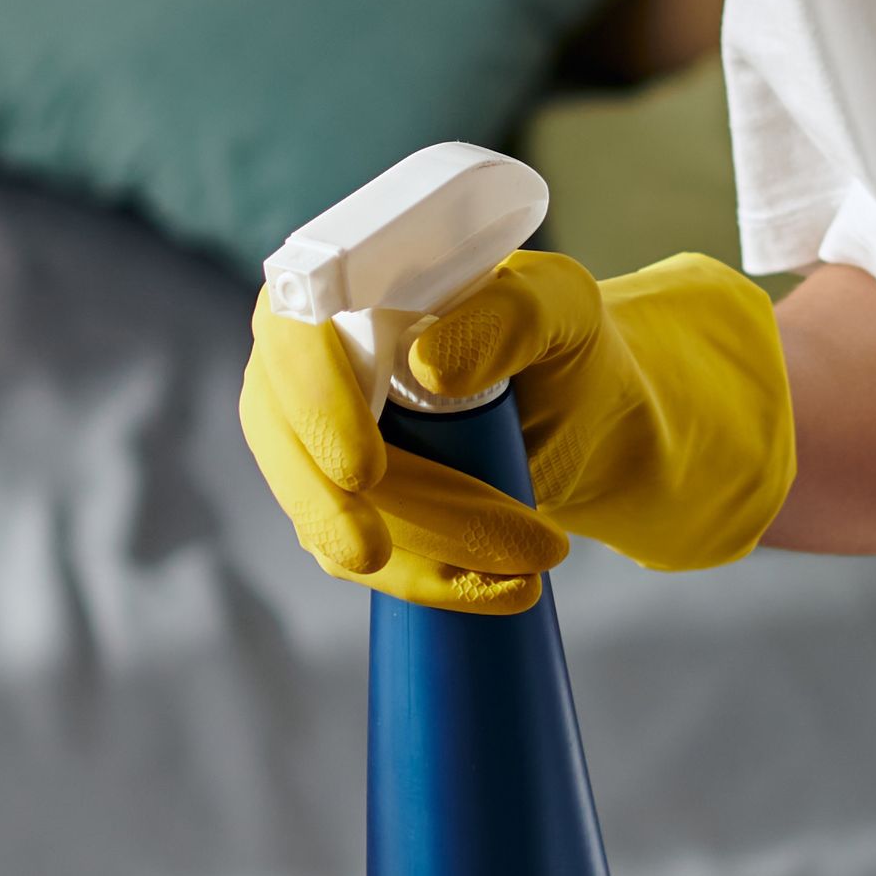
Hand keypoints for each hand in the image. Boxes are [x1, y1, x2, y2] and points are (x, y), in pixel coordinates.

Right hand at [239, 253, 797, 612]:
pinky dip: (426, 581)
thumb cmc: (561, 342)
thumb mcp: (561, 309)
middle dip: (358, 512)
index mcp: (345, 288)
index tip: (366, 470)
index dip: (317, 403)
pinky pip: (350, 558)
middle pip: (295, 443)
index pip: (293, 335)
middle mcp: (307, 361)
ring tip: (530, 564)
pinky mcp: (335, 504)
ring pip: (323, 514)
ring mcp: (312, 440)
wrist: (582, 417)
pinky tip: (501, 587)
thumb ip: (508, 317)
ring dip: (422, 556)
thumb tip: (431, 366)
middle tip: (439, 550)